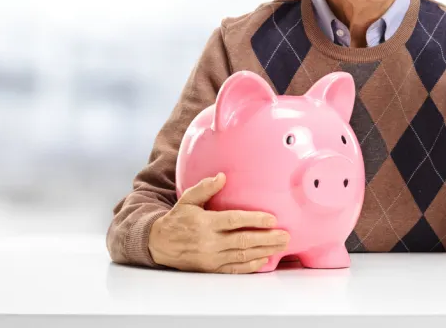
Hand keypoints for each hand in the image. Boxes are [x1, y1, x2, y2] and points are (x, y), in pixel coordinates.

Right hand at [148, 173, 289, 272]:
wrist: (159, 244)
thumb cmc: (176, 219)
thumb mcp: (187, 200)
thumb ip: (205, 188)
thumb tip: (222, 177)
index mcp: (205, 223)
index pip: (234, 221)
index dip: (254, 220)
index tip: (272, 219)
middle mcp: (210, 242)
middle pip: (243, 240)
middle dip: (267, 238)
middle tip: (285, 236)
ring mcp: (212, 257)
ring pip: (242, 255)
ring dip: (264, 251)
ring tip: (281, 247)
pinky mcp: (212, 268)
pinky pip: (234, 268)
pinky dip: (250, 266)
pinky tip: (264, 260)